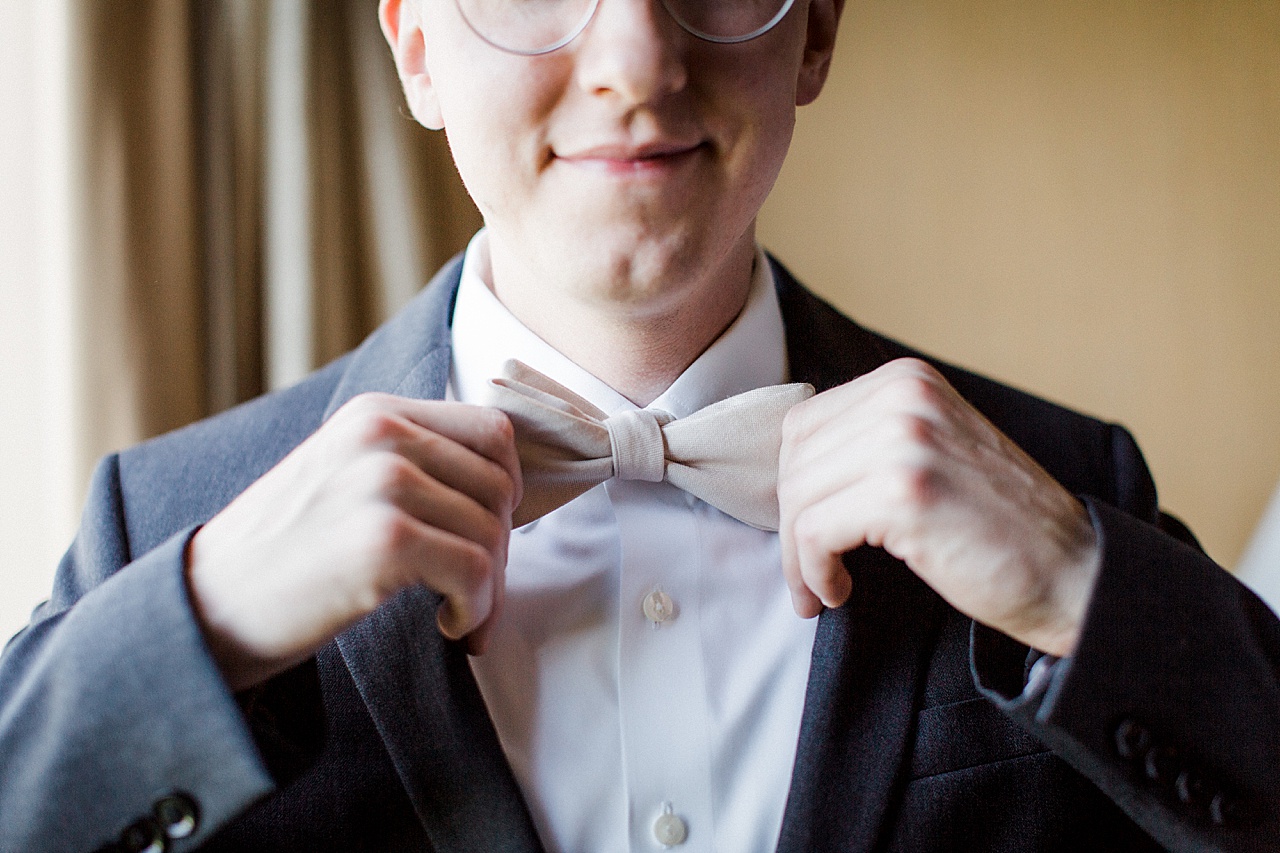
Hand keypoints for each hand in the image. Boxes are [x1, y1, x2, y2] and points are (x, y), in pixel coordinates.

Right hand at [186, 393, 521, 691]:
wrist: (205, 606)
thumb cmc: (284, 554)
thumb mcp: (343, 474)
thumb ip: (411, 461)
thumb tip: (504, 487)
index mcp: (376, 413)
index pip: (493, 432)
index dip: (507, 490)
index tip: (487, 535)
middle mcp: (381, 434)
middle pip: (500, 486)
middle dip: (501, 548)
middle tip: (475, 592)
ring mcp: (382, 483)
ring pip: (493, 532)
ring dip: (490, 589)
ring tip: (459, 615)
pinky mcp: (383, 540)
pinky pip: (476, 571)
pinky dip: (476, 609)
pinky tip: (447, 625)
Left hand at [777, 358, 1099, 655]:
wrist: (1074, 574)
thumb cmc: (999, 528)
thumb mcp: (933, 454)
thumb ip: (872, 441)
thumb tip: (790, 468)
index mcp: (907, 381)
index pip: (805, 425)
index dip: (792, 485)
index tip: (802, 530)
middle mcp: (904, 396)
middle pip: (794, 460)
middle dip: (790, 523)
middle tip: (806, 571)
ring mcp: (905, 439)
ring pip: (798, 498)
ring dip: (798, 556)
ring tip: (821, 588)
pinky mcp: (903, 492)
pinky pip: (815, 531)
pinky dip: (814, 571)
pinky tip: (837, 592)